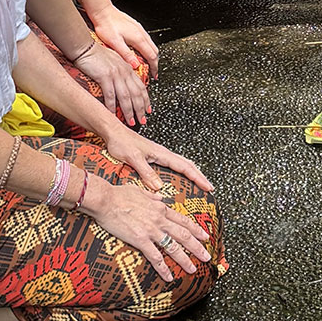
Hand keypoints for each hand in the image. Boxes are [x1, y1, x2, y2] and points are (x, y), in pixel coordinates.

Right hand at [75, 41, 152, 127]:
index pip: (141, 86)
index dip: (146, 100)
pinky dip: (112, 106)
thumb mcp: (114, 61)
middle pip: (136, 93)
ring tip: (131, 121)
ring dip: (129, 111)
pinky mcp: (104, 76)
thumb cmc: (97, 54)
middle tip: (142, 120)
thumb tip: (125, 82)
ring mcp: (115, 74)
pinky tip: (113, 115)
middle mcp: (124, 71)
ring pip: (126, 96)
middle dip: (140, 109)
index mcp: (127, 68)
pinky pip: (110, 95)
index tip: (148, 110)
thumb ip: (121, 71)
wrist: (85, 47)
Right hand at [85, 176, 214, 282]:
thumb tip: (160, 198)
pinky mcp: (140, 240)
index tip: (205, 236)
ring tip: (193, 269)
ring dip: (185, 259)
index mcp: (160, 208)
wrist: (106, 199)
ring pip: (173, 247)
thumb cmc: (119, 194)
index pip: (183, 220)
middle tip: (207, 256)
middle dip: (197, 247)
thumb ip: (152, 197)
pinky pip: (155, 257)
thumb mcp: (140, 191)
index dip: (196, 229)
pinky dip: (164, 268)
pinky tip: (169, 277)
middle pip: (184, 235)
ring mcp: (151, 230)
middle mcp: (160, 220)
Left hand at [91, 7, 158, 80]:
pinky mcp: (135, 26)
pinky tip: (140, 50)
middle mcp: (141, 33)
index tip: (154, 75)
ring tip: (147, 63)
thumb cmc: (106, 25)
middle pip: (154, 50)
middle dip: (155, 62)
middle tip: (152, 72)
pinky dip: (147, 48)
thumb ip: (126, 55)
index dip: (154, 67)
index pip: (152, 56)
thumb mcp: (114, 43)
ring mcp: (139, 29)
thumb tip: (135, 66)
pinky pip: (146, 39)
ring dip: (151, 55)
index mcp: (138, 38)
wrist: (102, 11)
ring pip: (151, 44)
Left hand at [100, 119, 214, 193]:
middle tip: (209, 188)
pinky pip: (173, 165)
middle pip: (187, 165)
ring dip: (192, 174)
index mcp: (161, 153)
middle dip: (199, 176)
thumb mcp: (133, 158)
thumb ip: (146, 172)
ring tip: (199, 184)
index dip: (198, 178)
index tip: (208, 187)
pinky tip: (179, 178)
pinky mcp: (153, 156)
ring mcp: (159, 154)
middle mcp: (163, 153)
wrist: (113, 132)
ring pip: (181, 164)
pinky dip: (181, 172)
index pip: (185, 167)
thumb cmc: (121, 142)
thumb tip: (159, 187)